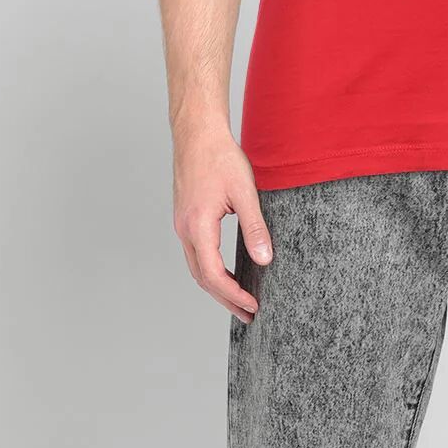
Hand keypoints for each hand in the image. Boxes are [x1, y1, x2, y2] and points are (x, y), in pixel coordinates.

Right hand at [172, 127, 272, 322]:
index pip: (213, 274)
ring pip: (196, 267)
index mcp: (198, 226)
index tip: (252, 306)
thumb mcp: (245, 193)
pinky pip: (195, 254)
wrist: (197, 133)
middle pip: (202, 277)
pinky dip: (210, 270)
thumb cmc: (220, 157)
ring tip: (239, 300)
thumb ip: (255, 229)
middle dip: (225, 299)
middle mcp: (185, 229)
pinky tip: (226, 273)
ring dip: (217, 286)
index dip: (233, 294)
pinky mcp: (185, 218)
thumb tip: (264, 260)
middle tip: (248, 314)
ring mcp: (182, 224)